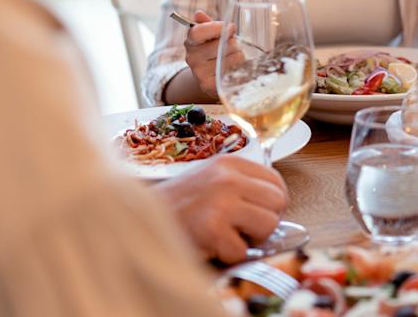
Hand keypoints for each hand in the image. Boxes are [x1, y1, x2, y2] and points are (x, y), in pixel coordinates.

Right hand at [154, 155, 289, 263]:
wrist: (139, 219)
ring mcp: (221, 202)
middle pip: (278, 203)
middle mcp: (227, 178)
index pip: (276, 182)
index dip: (271, 203)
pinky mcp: (213, 228)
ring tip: (224, 234)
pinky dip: (227, 255)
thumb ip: (242, 184)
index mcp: (230, 163)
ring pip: (268, 226)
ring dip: (248, 239)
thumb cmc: (179, 204)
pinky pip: (242, 250)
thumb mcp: (211, 178)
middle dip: (264, 221)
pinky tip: (210, 244)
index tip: (257, 212)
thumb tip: (278, 202)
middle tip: (240, 227)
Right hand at [184, 10, 242, 96]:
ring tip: (233, 58)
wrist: (210, 77)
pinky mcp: (209, 86)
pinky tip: (233, 69)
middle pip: (222, 45)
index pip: (197, 32)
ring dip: (239, 56)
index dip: (216, 28)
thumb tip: (198, 14)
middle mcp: (192, 58)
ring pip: (233, 58)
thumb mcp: (212, 35)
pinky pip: (233, 72)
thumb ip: (209, 24)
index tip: (230, 27)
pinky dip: (238, 69)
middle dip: (234, 43)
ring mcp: (199, 73)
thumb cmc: (214, 50)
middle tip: (234, 45)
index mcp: (191, 41)